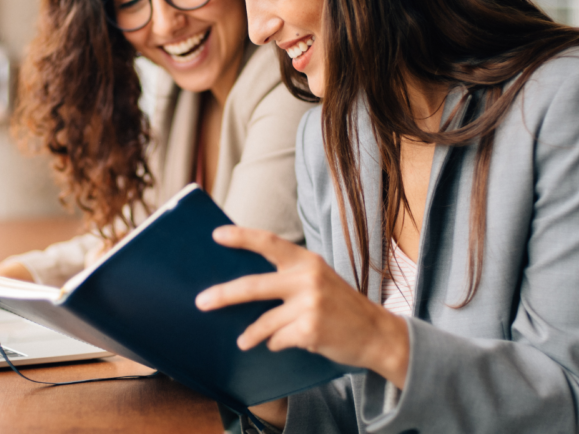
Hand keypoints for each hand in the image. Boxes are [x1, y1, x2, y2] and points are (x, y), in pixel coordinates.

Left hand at [195, 226, 409, 387]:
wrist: (377, 334)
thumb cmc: (340, 306)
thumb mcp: (318, 280)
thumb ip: (289, 277)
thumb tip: (244, 286)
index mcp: (307, 261)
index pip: (269, 242)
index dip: (241, 237)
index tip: (216, 235)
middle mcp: (307, 278)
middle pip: (253, 286)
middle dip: (223, 294)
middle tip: (201, 302)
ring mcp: (309, 305)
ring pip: (264, 322)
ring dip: (250, 334)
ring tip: (243, 341)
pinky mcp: (310, 330)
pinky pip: (278, 340)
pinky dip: (277, 344)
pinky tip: (286, 343)